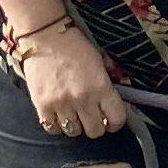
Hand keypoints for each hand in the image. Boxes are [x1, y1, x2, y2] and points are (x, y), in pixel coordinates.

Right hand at [14, 17, 132, 136]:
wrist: (44, 35)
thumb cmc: (74, 45)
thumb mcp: (100, 58)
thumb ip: (113, 77)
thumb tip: (125, 91)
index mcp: (101, 86)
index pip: (117, 119)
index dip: (116, 122)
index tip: (111, 120)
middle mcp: (82, 99)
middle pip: (95, 131)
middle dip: (96, 125)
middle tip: (92, 116)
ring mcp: (61, 104)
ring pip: (74, 132)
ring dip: (76, 125)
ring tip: (74, 113)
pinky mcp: (42, 106)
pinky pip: (52, 128)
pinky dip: (56, 124)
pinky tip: (58, 113)